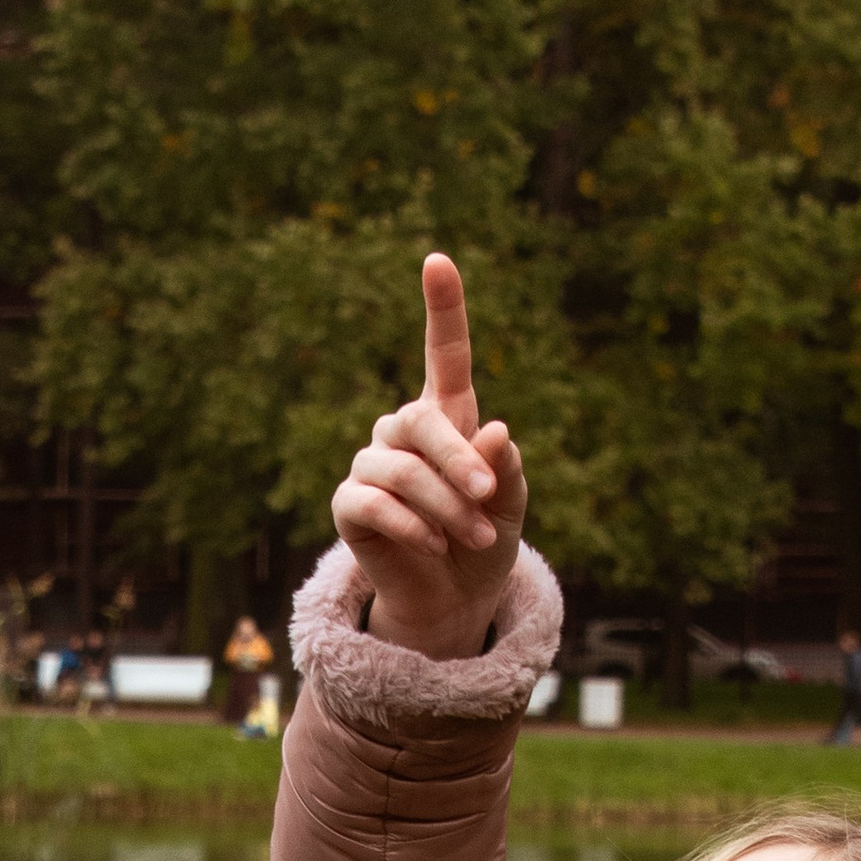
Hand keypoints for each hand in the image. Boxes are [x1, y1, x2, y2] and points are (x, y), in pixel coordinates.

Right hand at [334, 253, 527, 659]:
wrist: (452, 600)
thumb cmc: (483, 541)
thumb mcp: (510, 506)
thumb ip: (505, 468)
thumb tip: (494, 431)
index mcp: (447, 417)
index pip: (443, 354)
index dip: (442, 307)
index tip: (438, 260)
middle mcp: (402, 432)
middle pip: (421, 419)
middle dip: (458, 459)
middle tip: (488, 495)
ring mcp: (371, 465)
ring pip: (402, 468)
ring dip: (445, 505)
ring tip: (471, 536)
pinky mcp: (350, 505)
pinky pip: (375, 501)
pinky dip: (412, 524)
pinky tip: (435, 545)